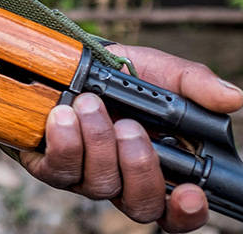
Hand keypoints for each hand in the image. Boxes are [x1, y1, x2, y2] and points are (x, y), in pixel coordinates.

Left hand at [19, 44, 242, 231]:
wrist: (65, 61)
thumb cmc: (118, 73)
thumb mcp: (160, 72)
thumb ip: (194, 86)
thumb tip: (233, 98)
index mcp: (157, 168)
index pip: (176, 211)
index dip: (186, 212)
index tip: (191, 193)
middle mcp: (122, 181)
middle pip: (141, 205)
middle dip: (138, 166)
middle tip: (129, 126)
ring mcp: (84, 178)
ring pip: (99, 185)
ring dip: (97, 142)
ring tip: (89, 103)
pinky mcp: (48, 167)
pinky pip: (58, 170)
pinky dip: (63, 141)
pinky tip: (62, 115)